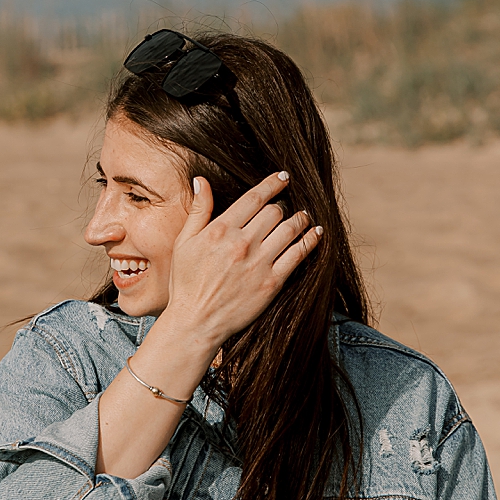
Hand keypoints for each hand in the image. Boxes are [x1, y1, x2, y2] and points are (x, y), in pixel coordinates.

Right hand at [159, 172, 320, 350]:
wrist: (196, 322)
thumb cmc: (186, 282)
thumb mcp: (184, 243)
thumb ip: (198, 210)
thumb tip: (202, 181)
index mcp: (220, 230)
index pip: (254, 198)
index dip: (272, 184)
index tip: (283, 178)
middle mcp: (242, 243)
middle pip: (275, 211)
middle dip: (282, 205)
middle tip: (285, 207)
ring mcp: (259, 263)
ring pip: (290, 229)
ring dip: (301, 218)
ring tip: (304, 216)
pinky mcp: (272, 282)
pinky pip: (299, 254)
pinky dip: (311, 240)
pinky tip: (316, 234)